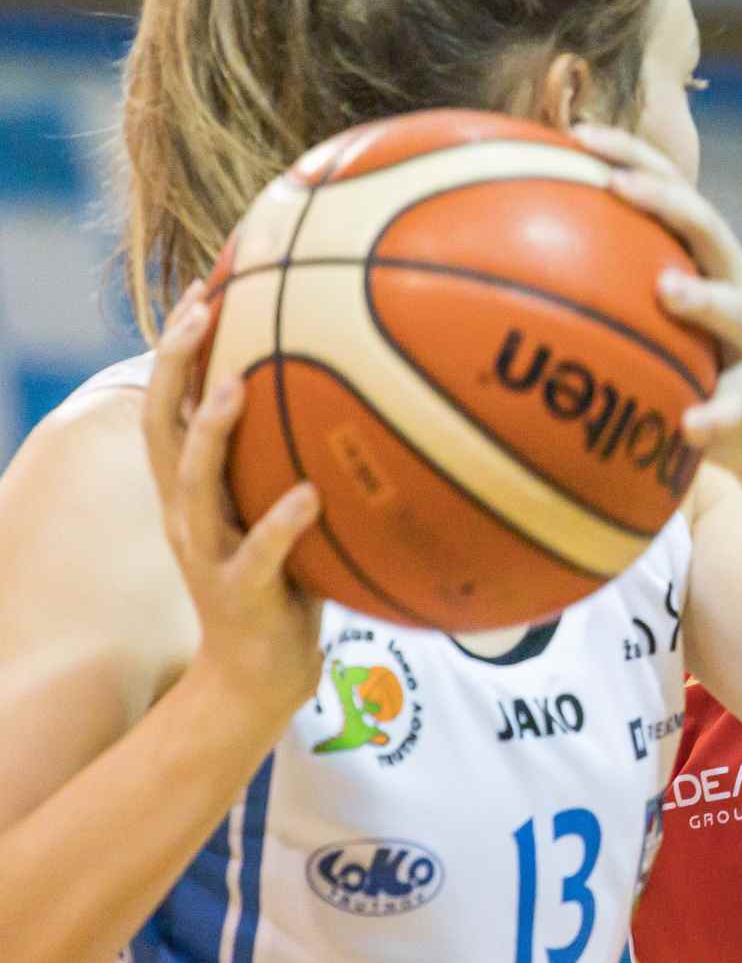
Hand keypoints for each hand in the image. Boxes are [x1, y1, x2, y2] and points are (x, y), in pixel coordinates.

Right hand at [143, 280, 325, 718]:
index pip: (169, 400)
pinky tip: (311, 494)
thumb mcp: (283, 506)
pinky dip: (282, 522)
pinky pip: (257, 553)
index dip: (178, 345)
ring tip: (238, 386)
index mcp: (194, 485)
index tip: (205, 284)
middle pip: (160, 423)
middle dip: (175, 363)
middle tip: (204, 310)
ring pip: (194, 483)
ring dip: (213, 432)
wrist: (258, 677)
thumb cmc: (285, 578)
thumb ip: (297, 454)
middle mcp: (187, 510)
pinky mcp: (240, 594)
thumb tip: (360, 389)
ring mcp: (206, 552)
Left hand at [573, 125, 741, 465]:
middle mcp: (735, 283)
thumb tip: (489, 241)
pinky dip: (716, 413)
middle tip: (618, 188)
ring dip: (705, 298)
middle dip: (667, 203)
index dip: (631, 156)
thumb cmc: (678, 352)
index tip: (579, 136)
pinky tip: (690, 426)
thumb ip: (597, 274)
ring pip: (737, 311)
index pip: (672, 187)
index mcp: (704, 254)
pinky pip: (735, 403)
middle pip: (709, 229)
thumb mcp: (644, 307)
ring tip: (669, 292)